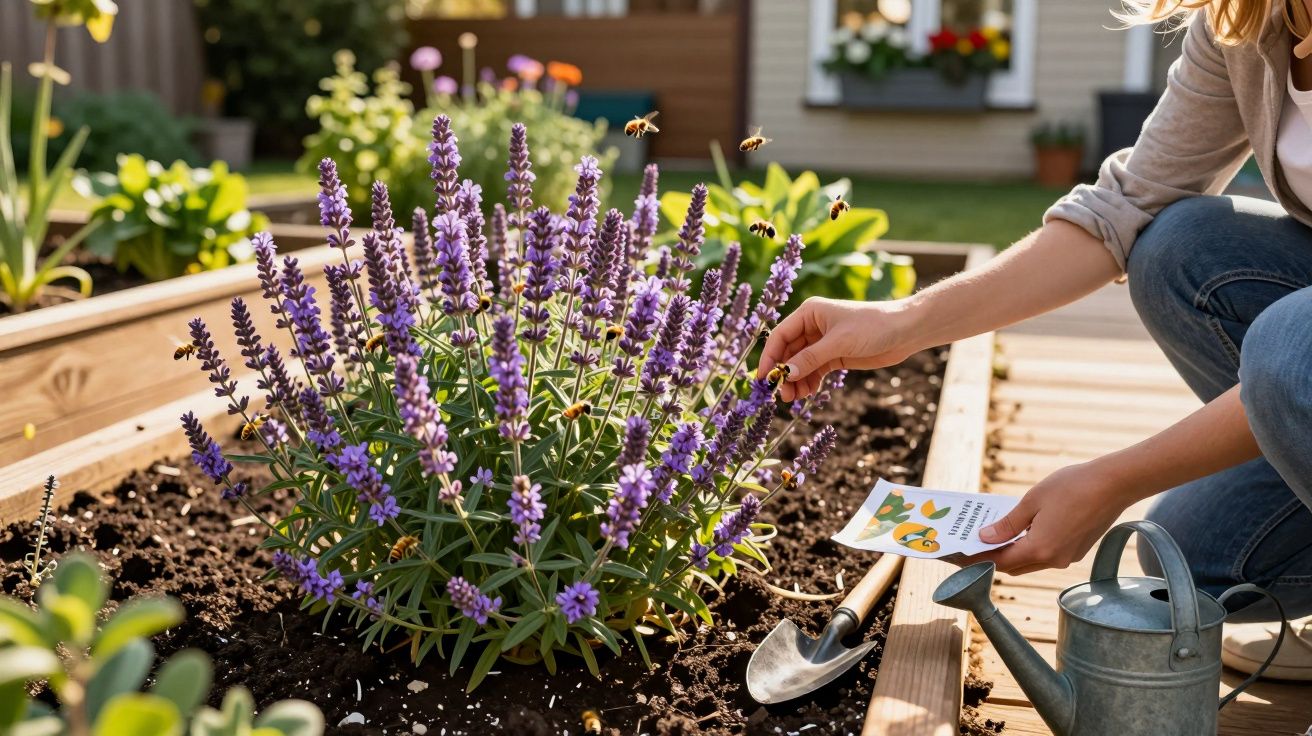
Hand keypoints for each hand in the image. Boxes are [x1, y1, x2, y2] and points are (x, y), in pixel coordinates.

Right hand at [756, 297, 918, 401]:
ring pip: (800, 365)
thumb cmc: (872, 326)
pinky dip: (809, 383)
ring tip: (793, 398)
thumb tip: (786, 374)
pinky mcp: (834, 356)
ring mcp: (823, 342)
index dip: (770, 357)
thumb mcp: (839, 342)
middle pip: (788, 353)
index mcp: (809, 313)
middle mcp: (812, 326)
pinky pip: (814, 371)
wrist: (905, 331)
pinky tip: (808, 393)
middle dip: (784, 374)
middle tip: (781, 395)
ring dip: (795, 381)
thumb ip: (811, 358)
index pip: (780, 336)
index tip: (763, 378)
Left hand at [962, 462, 1130, 574]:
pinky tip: (1017, 532)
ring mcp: (1067, 557)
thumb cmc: (1073, 486)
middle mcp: (1054, 560)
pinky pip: (1045, 554)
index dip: (975, 558)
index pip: (998, 562)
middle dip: (990, 557)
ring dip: (1010, 553)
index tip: (957, 554)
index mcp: (1040, 549)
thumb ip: (1007, 524)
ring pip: (1030, 562)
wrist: (1115, 484)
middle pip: (1013, 566)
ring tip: (989, 537)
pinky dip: (1028, 547)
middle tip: (969, 545)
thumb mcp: (1032, 501)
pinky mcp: (1076, 551)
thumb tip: (986, 539)